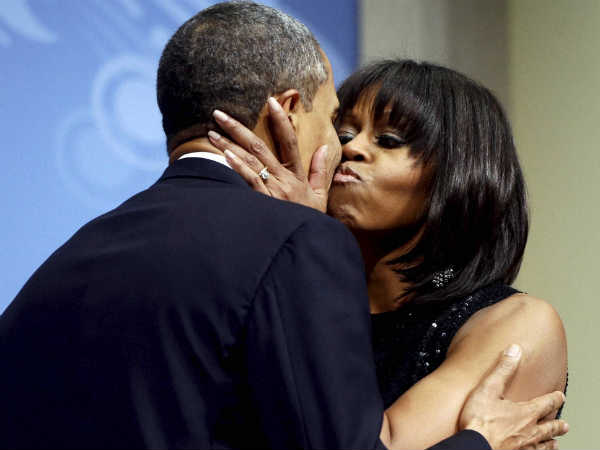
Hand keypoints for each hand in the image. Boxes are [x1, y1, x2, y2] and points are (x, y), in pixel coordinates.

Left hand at [209, 98, 337, 212]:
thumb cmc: (309, 222)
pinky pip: (249, 180)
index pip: (290, 142)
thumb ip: (319, 172)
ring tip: (212, 132)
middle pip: (260, 147)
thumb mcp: (319, 197)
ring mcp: (272, 191)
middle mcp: (284, 180)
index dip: (281, 120)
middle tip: (219, 113)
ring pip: (250, 161)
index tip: (271, 101)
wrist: (306, 244)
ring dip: (229, 144)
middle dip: (238, 128)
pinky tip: (225, 154)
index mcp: (297, 176)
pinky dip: (238, 166)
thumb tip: (323, 148)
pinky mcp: (263, 202)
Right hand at [459, 344, 568, 448]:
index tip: (560, 396)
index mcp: (526, 413)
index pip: (546, 403)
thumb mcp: (488, 389)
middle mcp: (530, 431)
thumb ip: (503, 369)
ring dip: (550, 442)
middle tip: (564, 425)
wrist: (474, 447)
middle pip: (549, 427)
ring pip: (544, 444)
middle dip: (557, 425)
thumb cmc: (479, 420)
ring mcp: (525, 447)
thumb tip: (514, 350)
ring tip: (555, 443)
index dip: (555, 399)